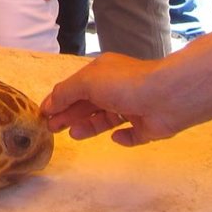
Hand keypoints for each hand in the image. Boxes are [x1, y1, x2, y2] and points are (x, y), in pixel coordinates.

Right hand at [41, 53, 183, 146]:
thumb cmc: (123, 84)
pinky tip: (115, 138)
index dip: (59, 100)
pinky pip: (132, 134)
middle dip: (69, 114)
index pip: (76, 87)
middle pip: (88, 104)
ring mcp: (133, 107)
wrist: (167, 96)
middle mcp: (117, 88)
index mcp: (102, 73)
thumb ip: (66, 93)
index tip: (44, 114)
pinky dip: (123, 137)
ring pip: (106, 119)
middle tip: (52, 128)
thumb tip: (49, 104)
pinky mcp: (147, 126)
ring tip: (74, 135)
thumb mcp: (87, 82)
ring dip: (89, 126)